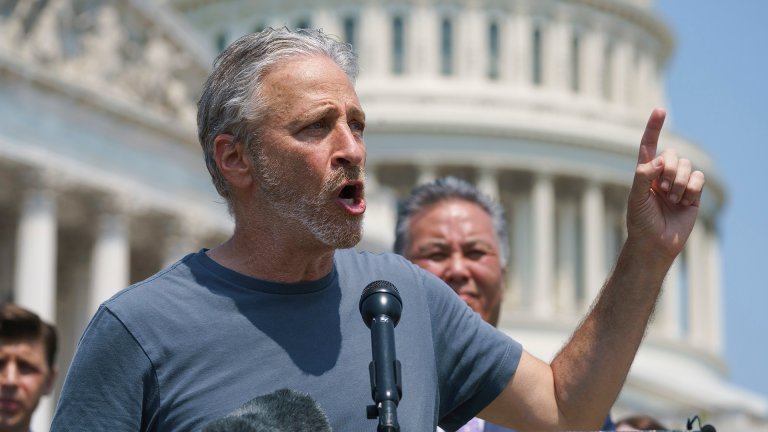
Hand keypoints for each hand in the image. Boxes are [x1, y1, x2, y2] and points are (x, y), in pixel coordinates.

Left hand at [626, 108, 705, 260]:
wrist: (655, 243)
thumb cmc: (639, 221)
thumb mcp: (635, 198)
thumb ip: (643, 176)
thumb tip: (659, 159)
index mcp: (645, 172)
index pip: (649, 145)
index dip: (654, 128)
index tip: (659, 110)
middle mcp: (662, 175)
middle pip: (674, 154)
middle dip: (670, 170)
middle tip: (662, 189)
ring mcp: (679, 183)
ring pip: (688, 166)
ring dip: (679, 182)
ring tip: (671, 200)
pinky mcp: (693, 194)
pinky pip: (699, 177)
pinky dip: (692, 188)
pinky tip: (684, 202)